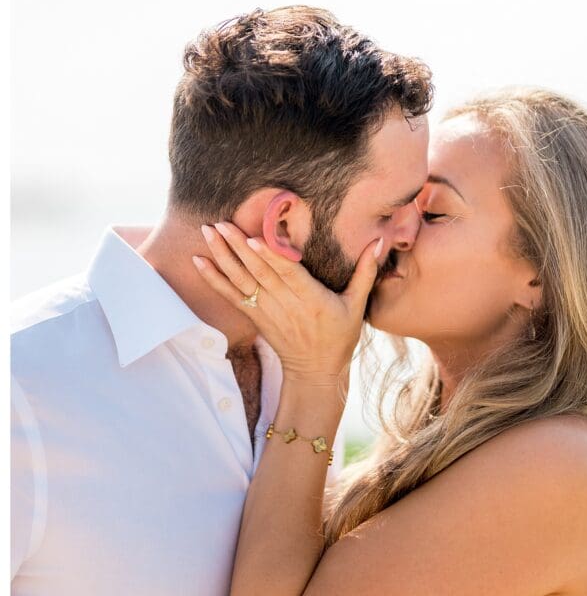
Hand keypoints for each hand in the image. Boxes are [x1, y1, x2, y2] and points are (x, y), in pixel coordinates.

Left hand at [193, 221, 381, 383]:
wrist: (314, 372)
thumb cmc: (339, 337)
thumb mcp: (357, 305)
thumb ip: (365, 271)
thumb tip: (379, 241)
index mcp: (310, 299)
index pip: (286, 274)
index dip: (269, 257)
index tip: (253, 238)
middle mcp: (285, 304)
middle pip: (258, 272)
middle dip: (237, 247)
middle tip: (220, 223)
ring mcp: (266, 311)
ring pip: (241, 280)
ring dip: (222, 256)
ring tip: (208, 232)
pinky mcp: (254, 317)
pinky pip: (230, 296)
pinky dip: (213, 279)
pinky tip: (198, 261)